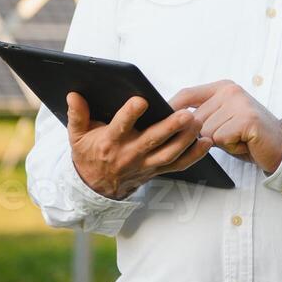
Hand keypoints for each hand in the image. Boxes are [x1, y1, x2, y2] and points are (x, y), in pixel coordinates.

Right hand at [67, 92, 212, 199]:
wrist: (95, 187)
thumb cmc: (88, 154)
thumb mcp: (77, 136)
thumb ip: (77, 115)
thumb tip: (74, 94)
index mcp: (110, 142)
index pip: (121, 126)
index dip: (130, 114)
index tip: (141, 100)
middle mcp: (130, 154)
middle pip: (153, 140)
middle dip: (171, 127)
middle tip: (187, 114)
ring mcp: (146, 164)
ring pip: (169, 153)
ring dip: (186, 140)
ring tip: (199, 123)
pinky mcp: (157, 170)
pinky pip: (178, 165)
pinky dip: (194, 155)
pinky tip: (207, 143)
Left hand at [169, 80, 281, 173]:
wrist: (281, 146)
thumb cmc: (247, 136)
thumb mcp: (222, 120)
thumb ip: (202, 115)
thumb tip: (171, 121)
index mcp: (223, 87)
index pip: (186, 94)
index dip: (171, 109)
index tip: (160, 121)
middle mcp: (231, 91)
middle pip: (194, 120)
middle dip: (205, 136)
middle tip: (230, 136)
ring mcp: (239, 103)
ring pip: (206, 132)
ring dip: (220, 143)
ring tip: (238, 139)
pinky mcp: (246, 119)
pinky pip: (219, 139)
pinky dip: (231, 147)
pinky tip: (245, 142)